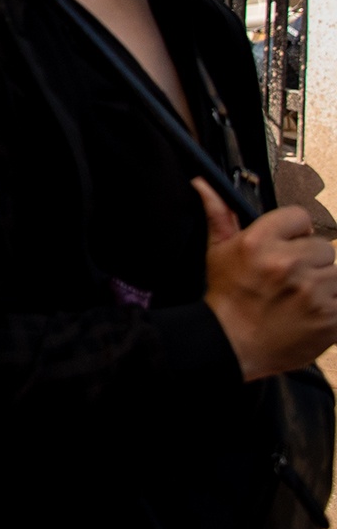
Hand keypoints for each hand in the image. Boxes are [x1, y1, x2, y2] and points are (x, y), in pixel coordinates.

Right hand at [197, 178, 336, 379]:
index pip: (299, 216)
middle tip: (291, 277)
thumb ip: (219, 215)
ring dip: (323, 284)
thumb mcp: (217, 252)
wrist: (232, 344)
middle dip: (309, 260)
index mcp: (259, 244)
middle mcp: (287, 264)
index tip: (288, 244)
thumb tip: (204, 184)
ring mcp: (312, 292)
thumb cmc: (226, 298)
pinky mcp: (331, 318)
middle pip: (323, 246)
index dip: (294, 231)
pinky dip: (331, 305)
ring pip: (336, 273)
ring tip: (300, 296)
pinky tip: (311, 310)